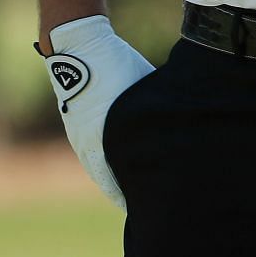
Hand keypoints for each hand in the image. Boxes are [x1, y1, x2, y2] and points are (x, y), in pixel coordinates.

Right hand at [41, 14, 154, 208]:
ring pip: (97, 168)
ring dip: (113, 179)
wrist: (79, 45)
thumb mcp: (141, 94)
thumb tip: (179, 130)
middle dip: (125, 194)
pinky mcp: (76, 124)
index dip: (131, 199)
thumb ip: (155, 116)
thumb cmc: (117, 66)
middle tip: (144, 208)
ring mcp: (79, 135)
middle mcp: (87, 144)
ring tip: (131, 194)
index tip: (147, 212)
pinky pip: (90, 153)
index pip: (116, 184)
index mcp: (102, 140)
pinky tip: (116, 167)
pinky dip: (103, 164)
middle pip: (107, 181)